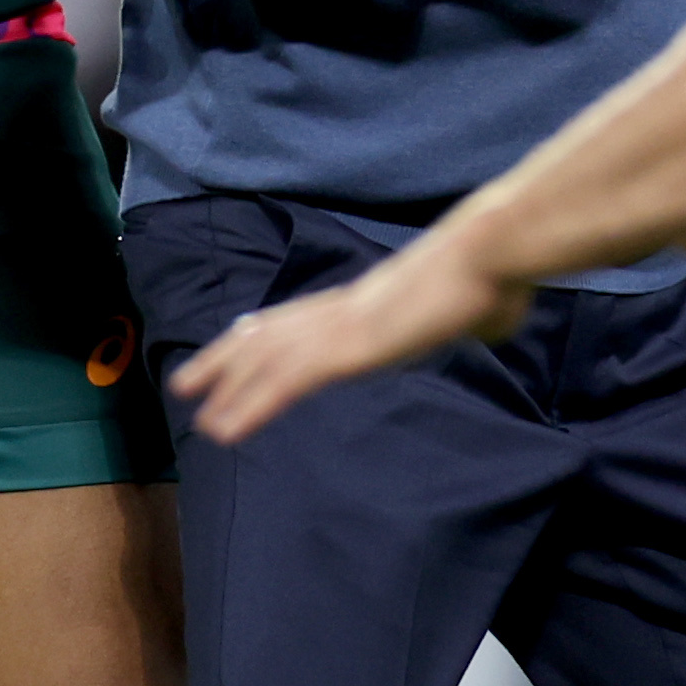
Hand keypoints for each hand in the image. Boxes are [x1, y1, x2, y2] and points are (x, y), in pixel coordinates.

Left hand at [173, 234, 532, 443]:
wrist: (489, 256)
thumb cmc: (494, 279)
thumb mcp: (482, 306)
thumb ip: (476, 317)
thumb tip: (497, 316)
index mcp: (367, 300)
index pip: (300, 316)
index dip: (263, 332)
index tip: (235, 344)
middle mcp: (342, 309)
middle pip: (267, 333)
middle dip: (225, 360)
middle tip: (188, 382)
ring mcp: (339, 328)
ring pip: (264, 361)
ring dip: (227, 391)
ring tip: (198, 421)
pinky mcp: (344, 349)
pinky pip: (283, 383)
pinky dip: (248, 406)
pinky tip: (225, 429)